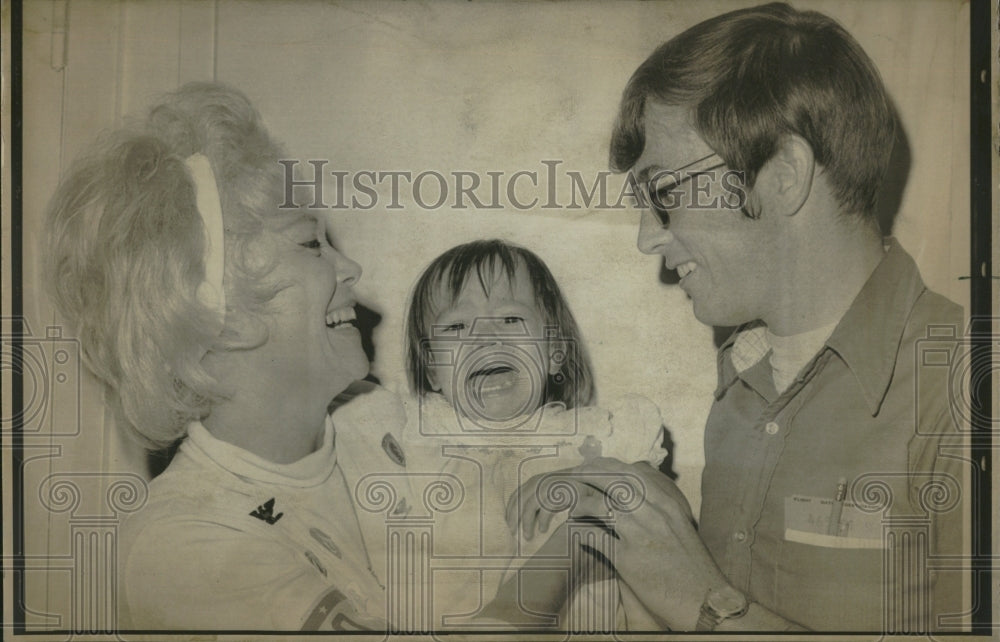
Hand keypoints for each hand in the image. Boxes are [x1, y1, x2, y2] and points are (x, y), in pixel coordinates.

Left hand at [506, 458, 727, 629]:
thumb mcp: (680, 527)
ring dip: (580, 503)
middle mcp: (654, 513)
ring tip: (570, 506)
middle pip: (612, 482)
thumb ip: (660, 508)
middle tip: (573, 479)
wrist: (707, 599)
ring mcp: (640, 534)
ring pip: (599, 505)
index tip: (591, 468)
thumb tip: (636, 494)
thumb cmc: (693, 566)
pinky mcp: (628, 559)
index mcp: (667, 503)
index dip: (606, 467)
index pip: (630, 473)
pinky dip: (581, 531)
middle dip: (588, 476)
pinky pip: (595, 537)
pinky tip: (575, 532)